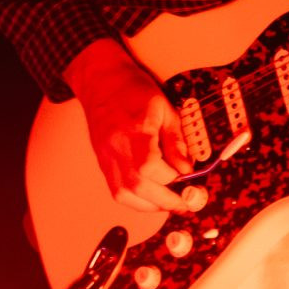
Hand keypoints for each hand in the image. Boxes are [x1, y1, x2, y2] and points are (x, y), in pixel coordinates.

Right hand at [63, 39, 191, 214]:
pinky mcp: (103, 164)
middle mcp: (116, 148)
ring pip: (124, 194)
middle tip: (184, 203)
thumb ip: (175, 140)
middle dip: (164, 201)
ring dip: (149, 206)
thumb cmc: (131, 89)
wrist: (102, 82)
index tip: (186, 177)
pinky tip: (150, 198)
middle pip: (137, 186)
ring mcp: (106, 158)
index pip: (149, 166)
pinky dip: (135, 200)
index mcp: (134, 131)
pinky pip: (116, 191)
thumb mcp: (164, 108)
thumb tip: (186, 168)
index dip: (170, 176)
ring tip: (169, 204)